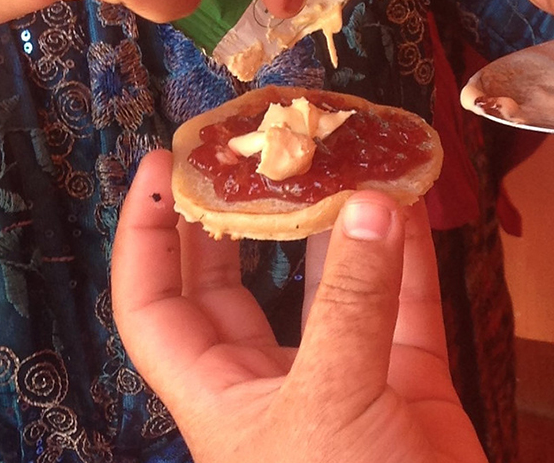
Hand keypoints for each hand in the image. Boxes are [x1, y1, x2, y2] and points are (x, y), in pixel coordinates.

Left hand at [111, 150, 487, 462]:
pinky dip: (407, 255)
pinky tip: (409, 199)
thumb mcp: (332, 405)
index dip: (144, 234)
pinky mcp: (404, 385)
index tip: (156, 165)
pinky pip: (401, 303)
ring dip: (331, 223)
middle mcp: (267, 380)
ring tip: (335, 153)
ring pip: (322, 283)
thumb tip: (370, 204)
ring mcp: (338, 379)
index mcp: (215, 393)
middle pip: (229, 280)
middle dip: (233, 214)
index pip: (152, 302)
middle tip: (246, 147)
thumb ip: (353, 302)